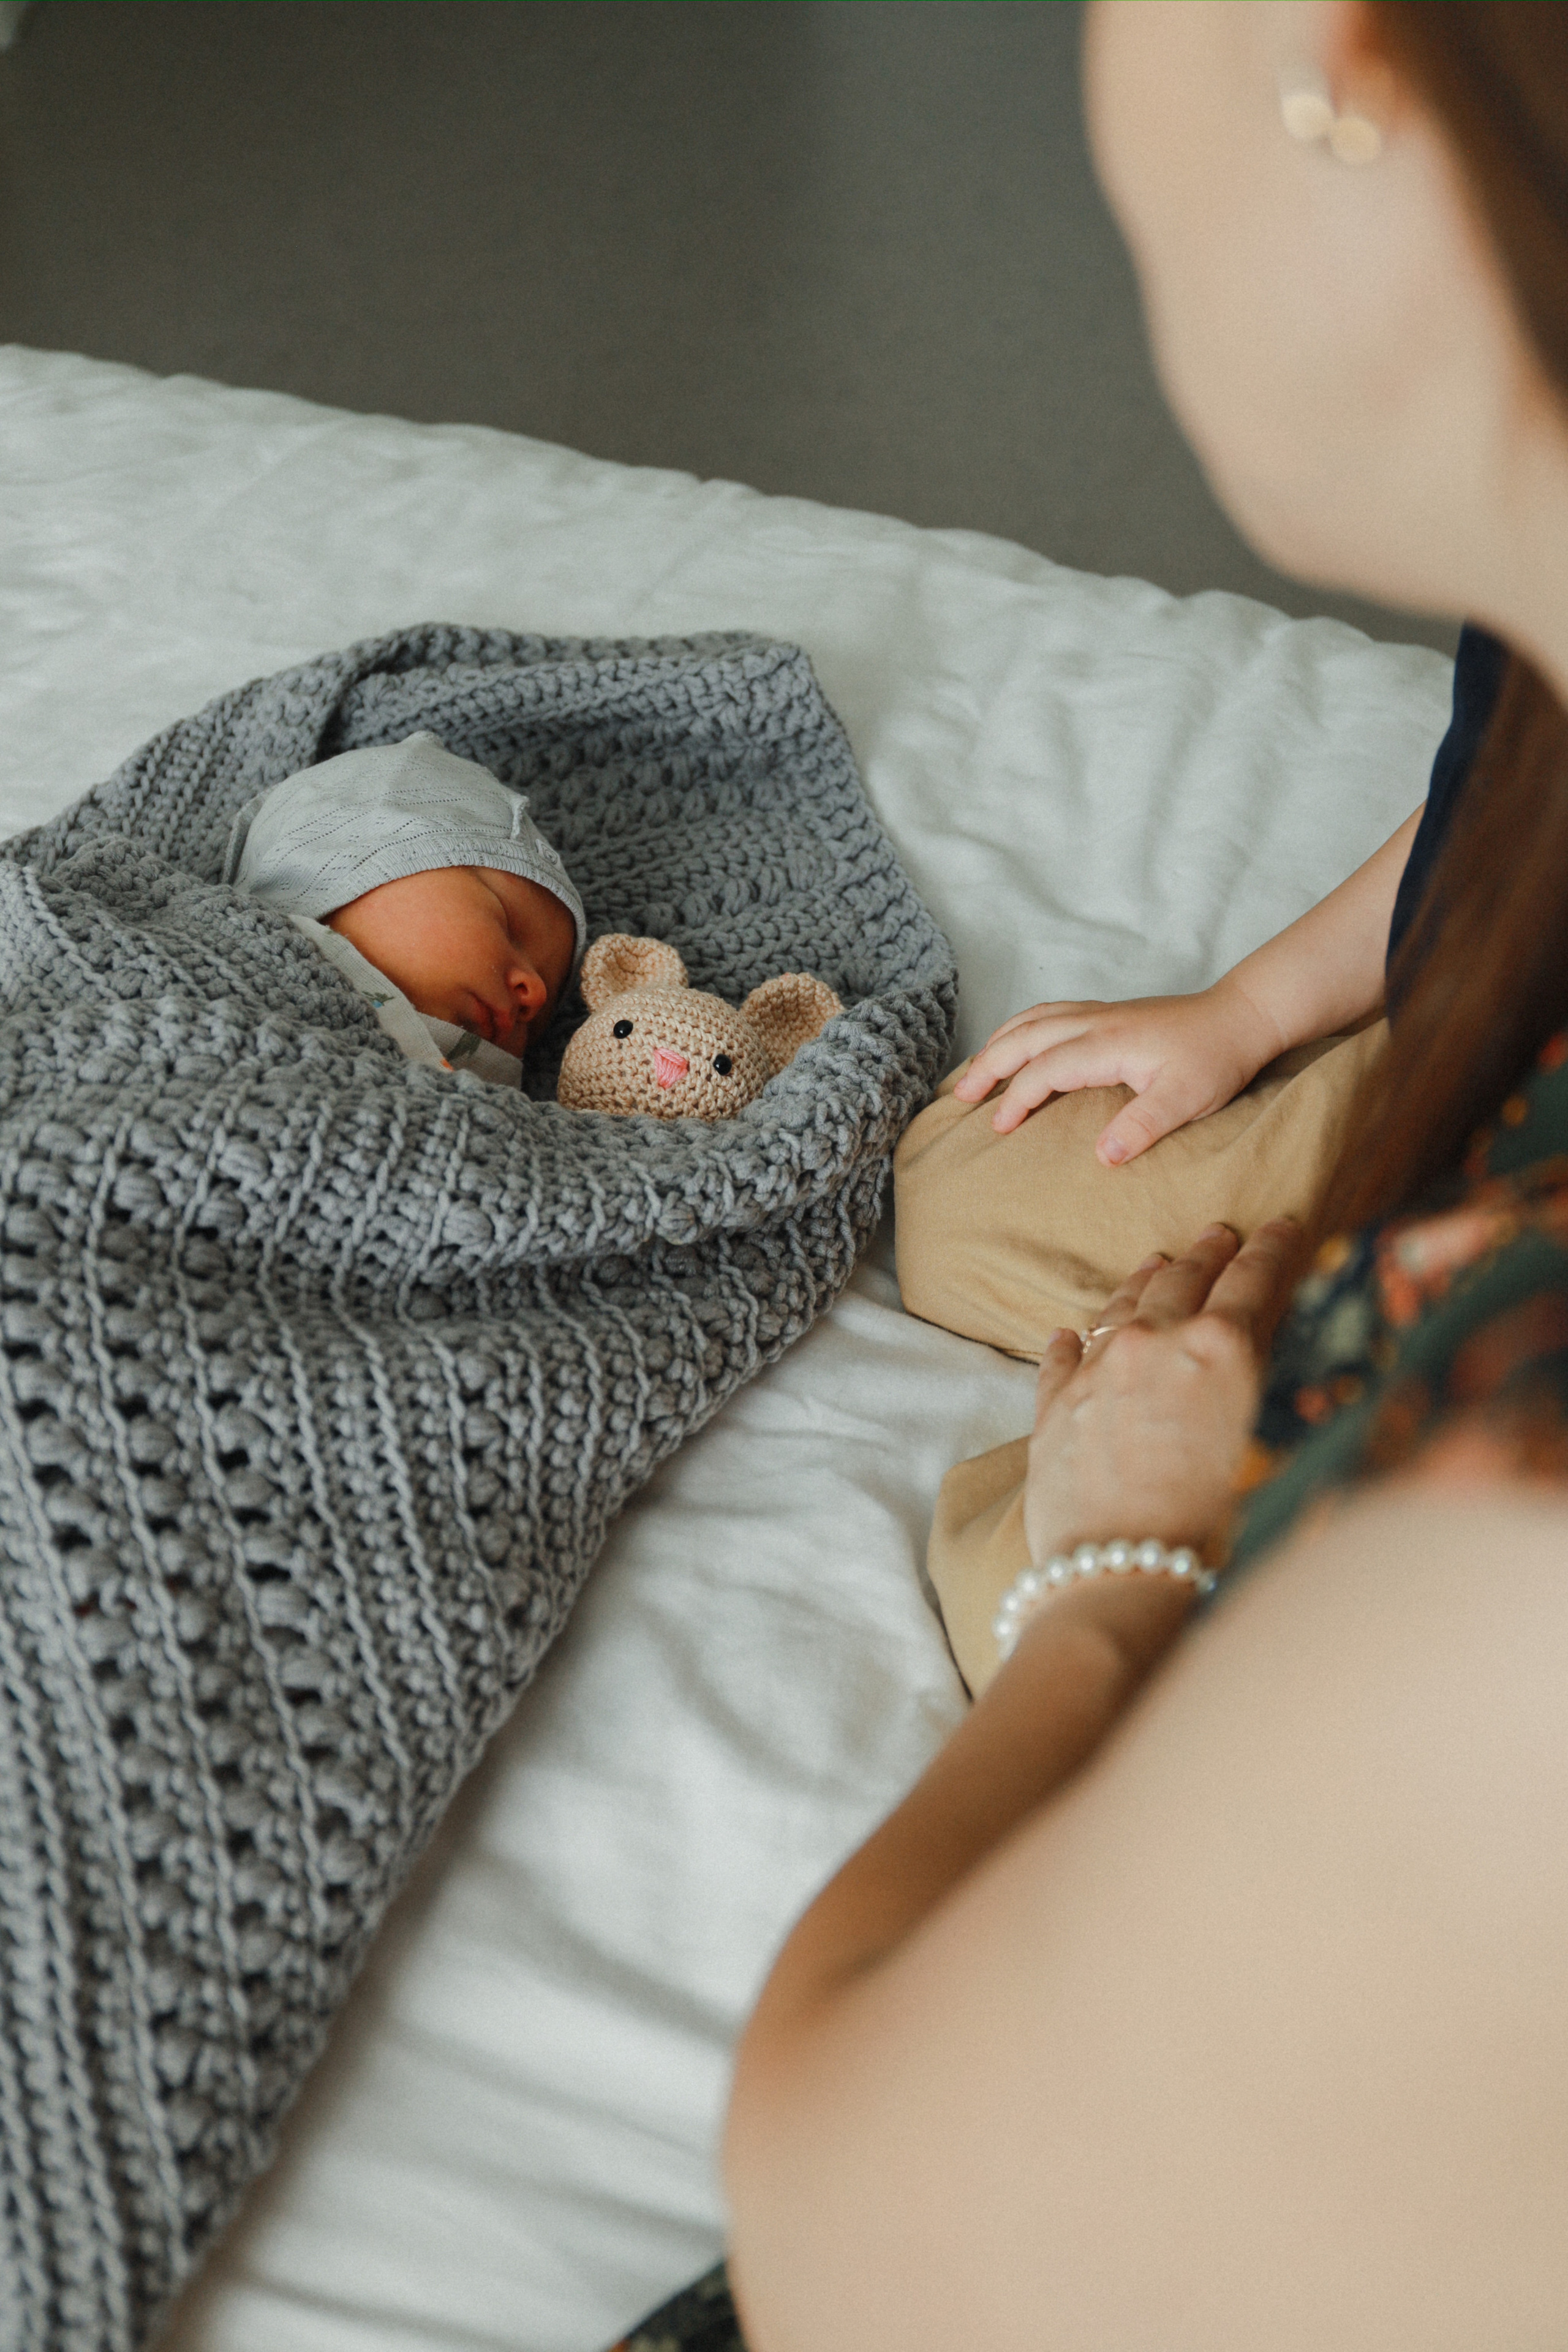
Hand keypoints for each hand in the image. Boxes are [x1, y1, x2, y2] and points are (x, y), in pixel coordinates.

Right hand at [951, 976, 1284, 1162]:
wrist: (1241, 1016)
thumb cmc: (1216, 1059)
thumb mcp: (1187, 1099)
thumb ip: (1143, 1126)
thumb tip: (1102, 1157)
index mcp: (1106, 1044)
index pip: (1044, 1070)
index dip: (1017, 1099)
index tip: (999, 1129)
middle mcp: (1095, 1022)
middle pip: (1024, 1037)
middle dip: (988, 1066)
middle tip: (961, 1098)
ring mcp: (1099, 1013)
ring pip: (1032, 1019)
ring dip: (999, 1042)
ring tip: (975, 1070)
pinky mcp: (1107, 1013)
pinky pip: (1048, 1013)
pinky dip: (1021, 1028)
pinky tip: (1017, 1043)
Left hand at [1023, 1218, 1300, 1570]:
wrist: (1119, 1569)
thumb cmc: (1207, 1525)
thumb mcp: (1254, 1441)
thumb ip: (1247, 1384)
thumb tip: (1250, 1352)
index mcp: (1219, 1348)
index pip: (1252, 1278)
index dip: (1270, 1247)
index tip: (1280, 1225)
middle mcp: (1155, 1342)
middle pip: (1183, 1277)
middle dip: (1206, 1252)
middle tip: (1218, 1234)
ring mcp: (1098, 1366)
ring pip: (1121, 1303)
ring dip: (1144, 1278)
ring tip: (1157, 1261)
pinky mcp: (1055, 1401)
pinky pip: (1064, 1353)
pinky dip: (1073, 1339)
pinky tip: (1070, 1333)